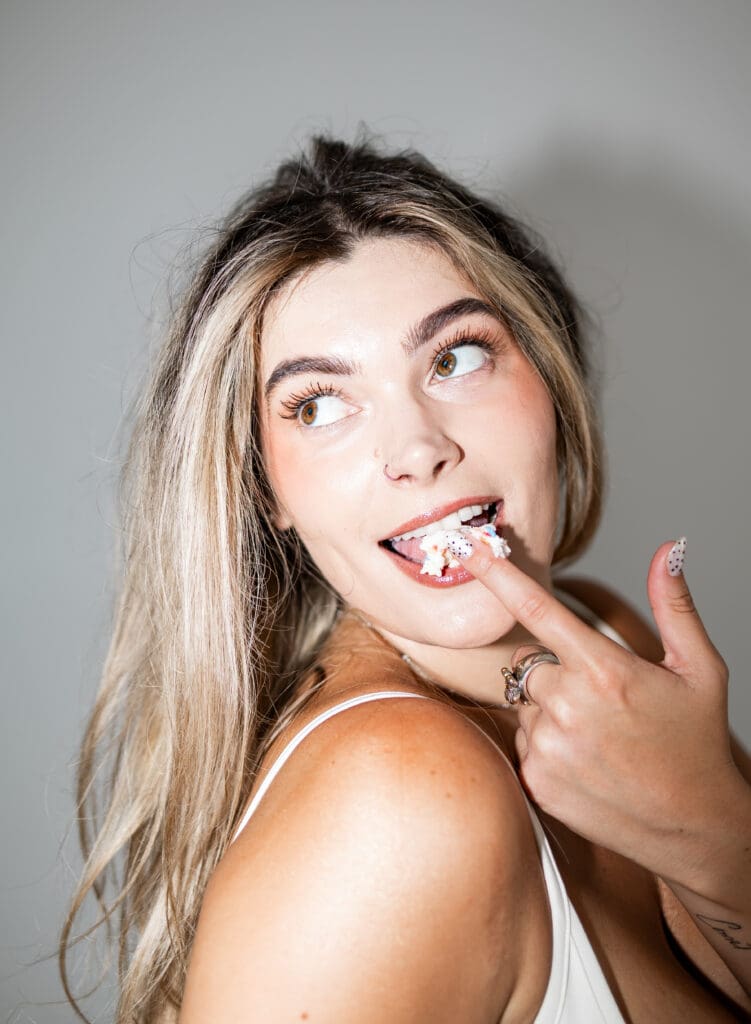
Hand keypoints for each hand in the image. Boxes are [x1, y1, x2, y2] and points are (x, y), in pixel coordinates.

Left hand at [454, 538, 742, 885]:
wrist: (694, 828)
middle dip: (556, 670)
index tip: (468, 550)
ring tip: (599, 736)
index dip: (498, 576)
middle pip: (530, 663)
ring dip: (550, 710)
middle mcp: (569, 708)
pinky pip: (522, 741)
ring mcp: (548, 748)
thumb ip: (674, 605)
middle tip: (602, 698)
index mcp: (605, 671)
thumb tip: (667, 550)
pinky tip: (585, 761)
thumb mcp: (699, 669)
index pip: (538, 610)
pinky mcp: (535, 780)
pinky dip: (546, 745)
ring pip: (525, 703)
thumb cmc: (697, 743)